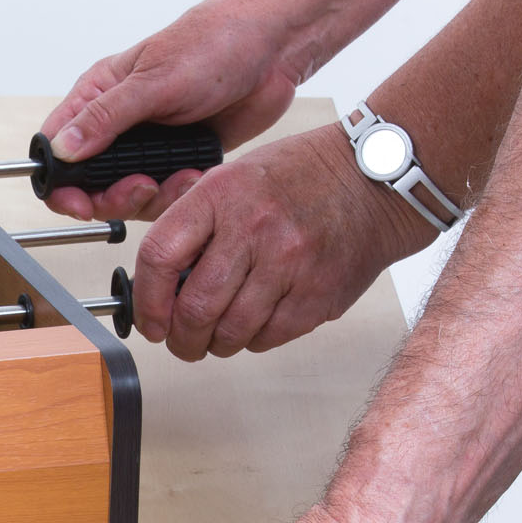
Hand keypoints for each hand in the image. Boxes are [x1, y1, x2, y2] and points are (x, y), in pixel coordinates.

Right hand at [37, 0, 300, 222]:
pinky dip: (178, 195)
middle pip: (89, 183)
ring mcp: (148, 144)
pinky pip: (165, 195)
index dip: (60, 182)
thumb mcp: (154, 81)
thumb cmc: (215, 42)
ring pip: (127, 195)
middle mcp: (118, 123)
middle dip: (112, 196)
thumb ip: (105, 118)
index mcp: (99, 95)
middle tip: (141, 188)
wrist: (274, 46)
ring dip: (150, 198)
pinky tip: (195, 175)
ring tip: (176, 178)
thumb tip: (61, 148)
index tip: (79, 200)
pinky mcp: (178, 159)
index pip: (57, 146)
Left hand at [129, 120, 428, 359]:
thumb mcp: (234, 178)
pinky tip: (255, 324)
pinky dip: (253, 340)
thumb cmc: (299, 177)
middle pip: (195, 309)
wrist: (374, 179)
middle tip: (180, 342)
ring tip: (216, 337)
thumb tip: (159, 284)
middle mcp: (253, 228)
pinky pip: (268, 337)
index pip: (160, 256)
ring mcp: (289, 264)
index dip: (147, 301)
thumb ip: (194, 224)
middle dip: (180, 339)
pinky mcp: (318, 294)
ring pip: (231, 332)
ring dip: (215, 345)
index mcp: (221, 194)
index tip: (149, 320)